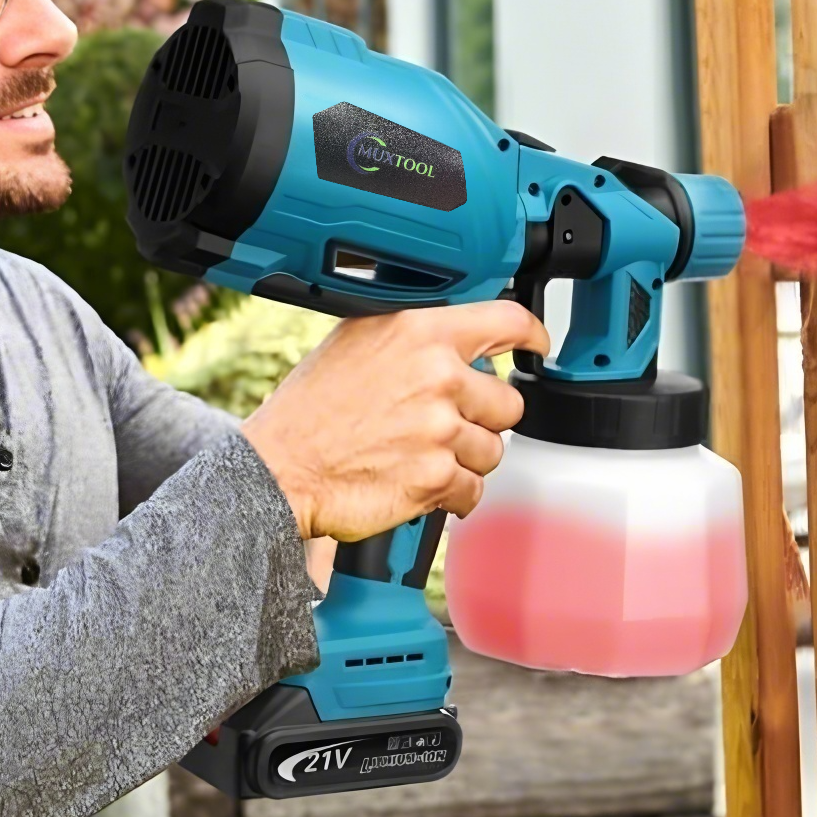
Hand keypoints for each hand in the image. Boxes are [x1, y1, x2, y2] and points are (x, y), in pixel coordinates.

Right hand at [242, 301, 549, 541]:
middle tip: (443, 427)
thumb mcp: (356, 342)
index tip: (537, 347)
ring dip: (465, 460)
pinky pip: (474, 490)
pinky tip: (421, 484)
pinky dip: (453, 495)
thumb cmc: (309, 411)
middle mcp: (437, 376)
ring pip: (493, 450)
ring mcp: (440, 428)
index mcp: (420, 332)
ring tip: (422, 457)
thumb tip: (455, 336)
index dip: (531, 336)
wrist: (279, 468)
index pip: (507, 321)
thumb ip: (412, 335)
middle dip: (482, 420)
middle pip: (508, 402)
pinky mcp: (436, 477)